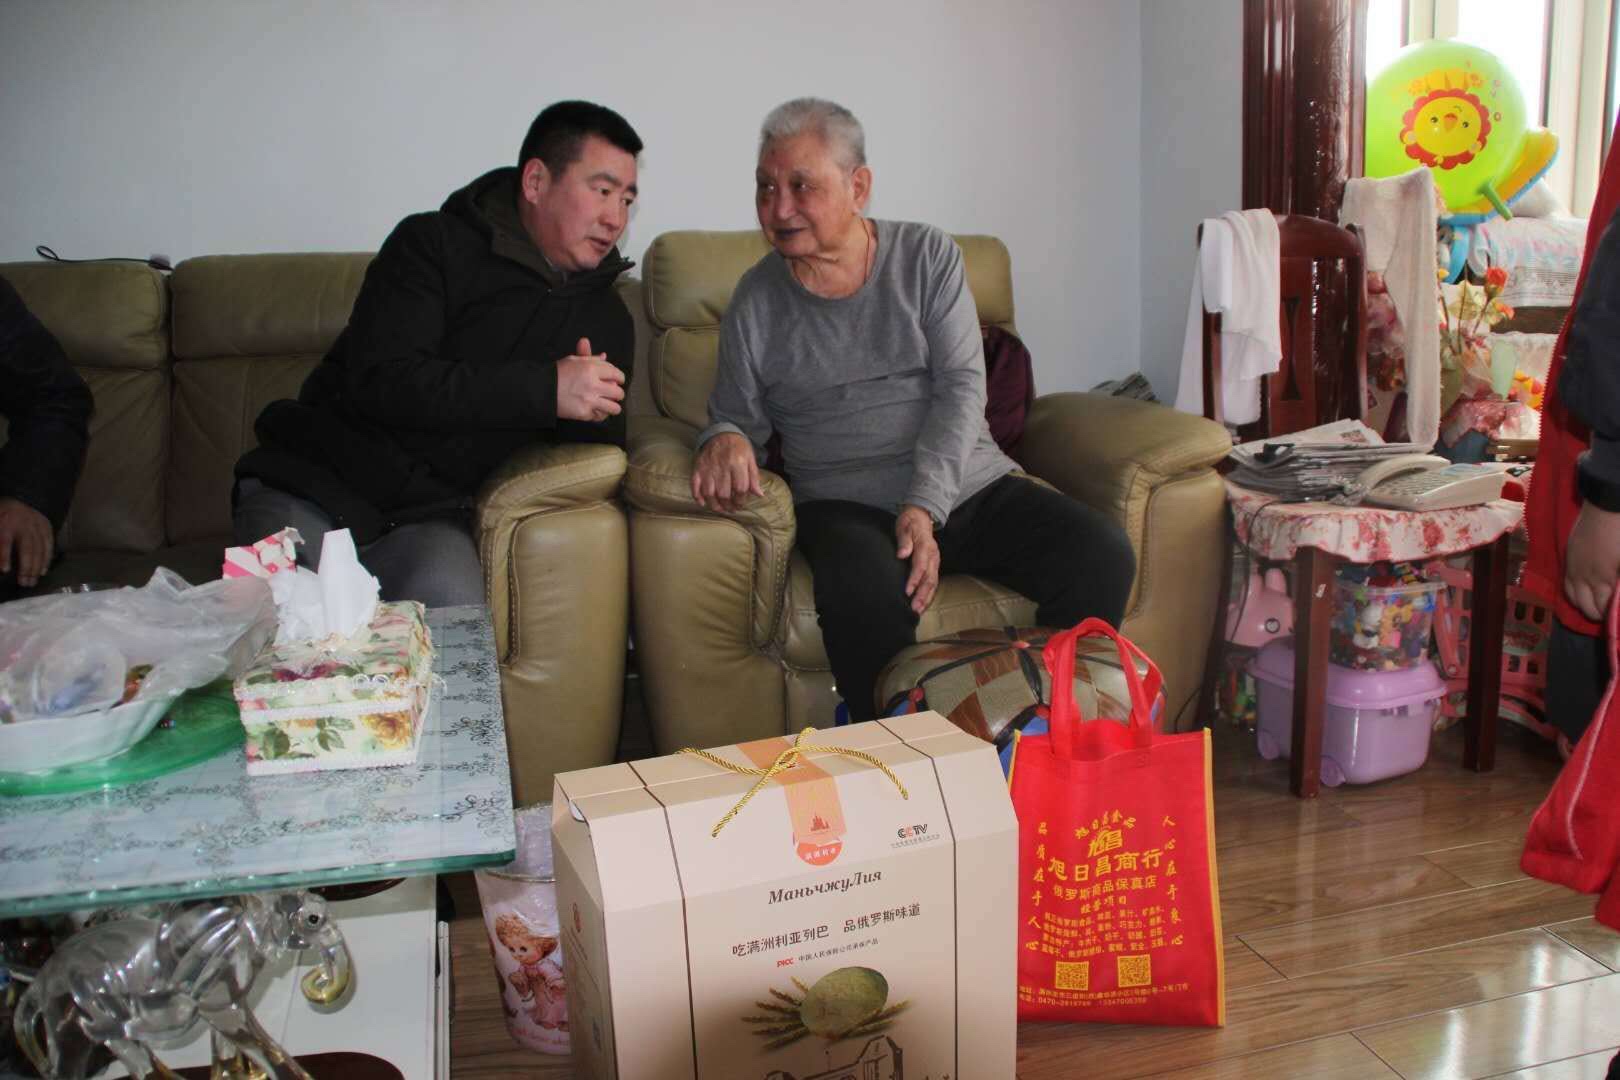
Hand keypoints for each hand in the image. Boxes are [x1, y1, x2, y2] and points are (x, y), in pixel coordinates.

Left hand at [0, 497, 52, 587]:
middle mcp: (24, 525)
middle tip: (23, 583)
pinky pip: (49, 546)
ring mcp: (38, 527)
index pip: (5, 541)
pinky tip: (43, 571)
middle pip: (27, 548)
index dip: (4, 556)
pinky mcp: (47, 528)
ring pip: (40, 549)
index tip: (5, 570)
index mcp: (6, 522)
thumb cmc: (3, 514)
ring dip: (37, 567)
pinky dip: (47, 559)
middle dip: (26, 567)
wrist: (21, 498)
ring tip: (33, 581)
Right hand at [556, 337, 625, 421]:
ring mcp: (590, 401)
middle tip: (613, 394)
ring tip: (608, 405)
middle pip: (618, 393)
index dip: (620, 378)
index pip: (616, 374)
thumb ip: (591, 358)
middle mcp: (593, 385)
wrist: (542, 390)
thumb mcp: (573, 361)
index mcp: (591, 369)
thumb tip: (605, 356)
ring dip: (613, 407)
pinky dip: (600, 414)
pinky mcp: (585, 413)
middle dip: (618, 394)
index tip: (618, 381)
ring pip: (614, 408)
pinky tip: (596, 410)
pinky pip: (601, 416)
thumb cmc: (558, 374)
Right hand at [691, 432, 761, 512]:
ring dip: (714, 505)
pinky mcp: (698, 468)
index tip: (741, 504)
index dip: (741, 500)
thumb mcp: (750, 459)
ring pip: (709, 493)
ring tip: (720, 509)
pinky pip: (695, 485)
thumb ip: (754, 477)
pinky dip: (697, 496)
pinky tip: (702, 503)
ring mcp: (708, 468)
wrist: (721, 432)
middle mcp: (722, 467)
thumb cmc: (738, 447)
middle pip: (724, 494)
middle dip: (728, 506)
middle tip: (732, 509)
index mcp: (737, 464)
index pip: (740, 489)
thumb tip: (759, 495)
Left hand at [896, 505, 939, 614]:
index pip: (920, 565)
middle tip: (914, 608)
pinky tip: (923, 604)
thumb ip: (904, 541)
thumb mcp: (904, 527)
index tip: (907, 591)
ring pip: (933, 582)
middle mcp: (933, 555)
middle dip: (922, 594)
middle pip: (929, 578)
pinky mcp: (934, 565)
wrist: (921, 516)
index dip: (914, 579)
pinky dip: (929, 594)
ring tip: (918, 610)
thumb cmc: (910, 523)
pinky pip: (933, 582)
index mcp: (925, 546)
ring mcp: (935, 561)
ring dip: (926, 598)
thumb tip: (902, 554)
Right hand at [1565, 501, 1619, 621]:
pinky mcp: (1570, 559)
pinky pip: (1567, 584)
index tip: (1619, 616)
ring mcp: (1575, 569)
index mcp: (1603, 579)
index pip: (1604, 608)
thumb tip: (1619, 594)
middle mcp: (1584, 578)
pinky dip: (1575, 594)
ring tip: (1599, 606)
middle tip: (1612, 613)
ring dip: (1586, 606)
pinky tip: (1585, 591)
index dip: (1612, 616)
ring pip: (1574, 598)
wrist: (1607, 505)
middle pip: (1587, 607)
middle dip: (1600, 614)